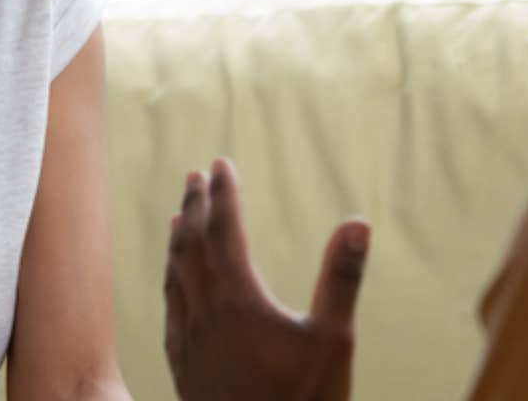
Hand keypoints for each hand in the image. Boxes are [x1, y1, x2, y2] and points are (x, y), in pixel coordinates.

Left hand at [163, 157, 371, 400]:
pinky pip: (170, 308)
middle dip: (194, 207)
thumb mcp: (334, 342)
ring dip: (177, 239)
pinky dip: (171, 279)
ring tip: (178, 215)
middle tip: (197, 176)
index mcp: (238, 300)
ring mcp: (187, 341)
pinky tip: (176, 282)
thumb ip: (341, 279)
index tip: (221, 163)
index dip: (223, 193)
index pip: (224, 230)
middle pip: (191, 245)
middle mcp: (204, 314)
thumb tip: (357, 222)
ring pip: (174, 276)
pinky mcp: (182, 365)